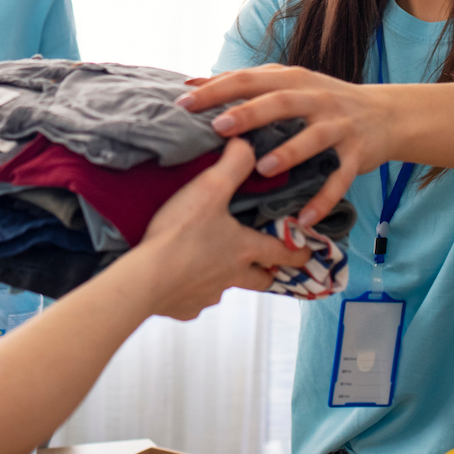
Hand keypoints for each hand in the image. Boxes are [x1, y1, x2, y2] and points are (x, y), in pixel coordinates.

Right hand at [124, 139, 312, 319]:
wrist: (146, 278)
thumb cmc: (181, 233)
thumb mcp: (210, 189)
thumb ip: (233, 164)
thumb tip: (247, 145)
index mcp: (244, 249)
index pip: (282, 252)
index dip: (298, 252)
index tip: (308, 254)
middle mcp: (232, 276)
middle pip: (260, 280)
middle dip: (266, 273)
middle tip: (265, 267)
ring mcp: (208, 296)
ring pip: (225, 289)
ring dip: (223, 279)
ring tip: (208, 265)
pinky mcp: (185, 308)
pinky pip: (193, 300)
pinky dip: (191, 291)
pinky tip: (177, 280)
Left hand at [177, 65, 395, 227]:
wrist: (386, 114)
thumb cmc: (324, 100)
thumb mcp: (290, 84)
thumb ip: (247, 84)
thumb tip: (193, 85)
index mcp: (293, 80)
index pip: (249, 80)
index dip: (217, 90)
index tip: (184, 103)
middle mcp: (316, 99)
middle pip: (280, 103)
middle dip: (249, 114)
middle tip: (219, 127)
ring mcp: (338, 126)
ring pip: (313, 138)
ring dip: (288, 153)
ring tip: (262, 169)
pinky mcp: (356, 154)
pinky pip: (339, 179)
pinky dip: (322, 199)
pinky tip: (303, 218)